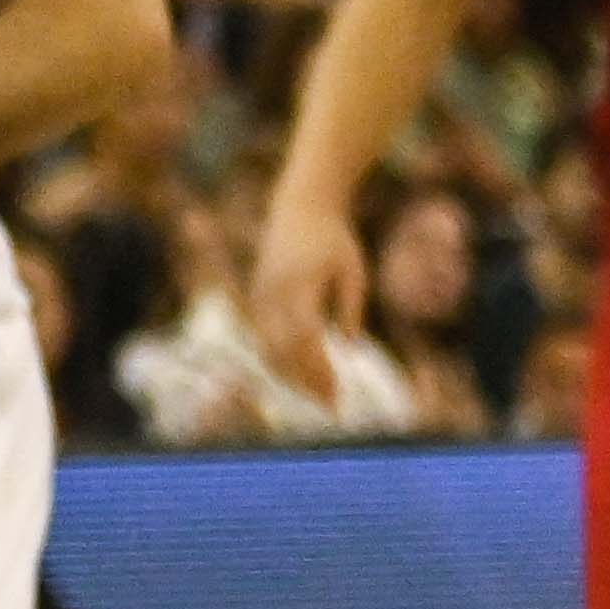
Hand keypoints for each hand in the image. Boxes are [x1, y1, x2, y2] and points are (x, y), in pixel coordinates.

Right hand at [241, 192, 368, 380]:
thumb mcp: (353, 270)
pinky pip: (262, 335)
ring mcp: (260, 292)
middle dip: (306, 380)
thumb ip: (351, 307)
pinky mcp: (256, 293)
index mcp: (299, 283)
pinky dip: (278, 358)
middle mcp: (274, 290)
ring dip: (290, 374)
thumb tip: (350, 347)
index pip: (305, 337)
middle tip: (331, 404)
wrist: (300, 204)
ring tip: (316, 393)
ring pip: (267, 345)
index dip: (318, 369)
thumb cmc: (333, 237)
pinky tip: (298, 372)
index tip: (338, 392)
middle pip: (283, 348)